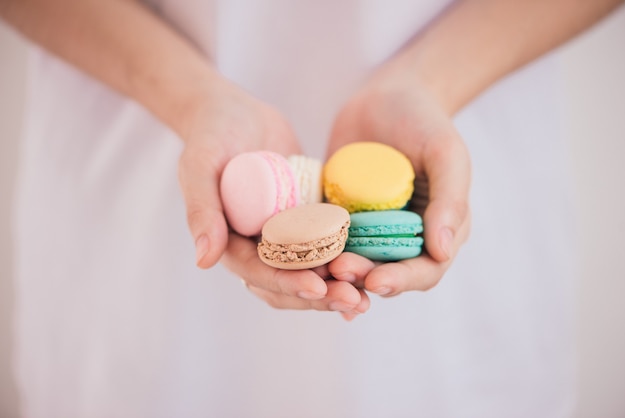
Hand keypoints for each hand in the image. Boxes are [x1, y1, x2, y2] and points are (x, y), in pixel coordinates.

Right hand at [178, 74, 368, 317]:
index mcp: (229, 242)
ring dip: (337, 286)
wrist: (235, 112)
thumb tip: (203, 261)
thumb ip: (201, 210)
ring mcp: (284, 233)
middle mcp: (257, 244)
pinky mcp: (306, 217)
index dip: (287, 283)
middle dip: (320, 296)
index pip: (259, 273)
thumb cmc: (211, 135)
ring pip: (311, 270)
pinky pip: (327, 243)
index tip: (318, 288)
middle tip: (355, 302)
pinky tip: (374, 267)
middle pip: (289, 281)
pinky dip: (347, 258)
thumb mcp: (200, 165)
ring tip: (367, 296)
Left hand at [326, 60, 471, 296]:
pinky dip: (314, 249)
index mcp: (438, 230)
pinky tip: (295, 254)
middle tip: (338, 270)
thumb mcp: (446, 154)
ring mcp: (369, 229)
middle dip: (362, 278)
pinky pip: (326, 238)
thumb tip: (443, 251)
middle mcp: (403, 237)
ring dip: (335, 271)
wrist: (388, 95)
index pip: (425, 270)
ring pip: (353, 262)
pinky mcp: (340, 216)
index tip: (377, 281)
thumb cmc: (425, 121)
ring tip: (316, 266)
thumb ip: (450, 200)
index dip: (402, 281)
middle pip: (385, 273)